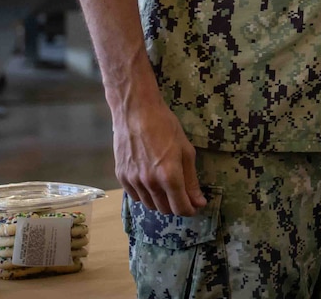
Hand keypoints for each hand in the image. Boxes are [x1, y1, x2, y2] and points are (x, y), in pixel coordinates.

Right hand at [114, 92, 204, 216]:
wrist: (135, 112)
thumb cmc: (165, 126)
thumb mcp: (185, 150)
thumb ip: (191, 179)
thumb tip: (199, 201)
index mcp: (169, 176)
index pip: (180, 207)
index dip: (190, 209)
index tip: (195, 204)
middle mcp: (150, 183)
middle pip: (165, 209)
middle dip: (176, 206)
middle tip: (183, 194)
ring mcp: (133, 181)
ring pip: (149, 205)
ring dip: (161, 202)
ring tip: (167, 187)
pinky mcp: (121, 177)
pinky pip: (135, 196)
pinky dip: (146, 195)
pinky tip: (151, 183)